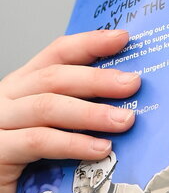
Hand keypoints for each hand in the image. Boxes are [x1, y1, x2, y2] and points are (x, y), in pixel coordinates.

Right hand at [0, 30, 140, 192]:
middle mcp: (10, 96)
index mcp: (24, 82)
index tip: (122, 39)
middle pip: (55, 77)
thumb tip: (128, 97)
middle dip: (98, 79)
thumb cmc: (26, 154)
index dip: (90, 43)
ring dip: (91, 113)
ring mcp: (1, 122)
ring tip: (124, 120)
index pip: (58, 52)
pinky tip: (99, 149)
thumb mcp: (52, 121)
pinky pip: (40, 142)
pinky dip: (73, 144)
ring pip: (48, 107)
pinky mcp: (0, 151)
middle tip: (132, 84)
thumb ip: (78, 105)